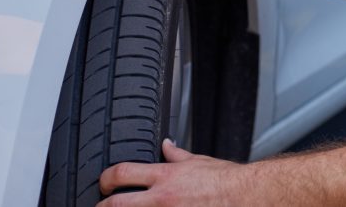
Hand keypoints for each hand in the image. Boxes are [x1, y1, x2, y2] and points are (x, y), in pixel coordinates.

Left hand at [98, 139, 250, 206]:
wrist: (244, 196)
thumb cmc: (225, 181)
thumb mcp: (198, 161)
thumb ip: (177, 155)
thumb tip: (166, 145)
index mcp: (166, 176)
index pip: (123, 173)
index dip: (106, 179)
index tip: (104, 184)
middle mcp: (162, 198)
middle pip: (116, 204)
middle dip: (103, 206)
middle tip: (102, 206)